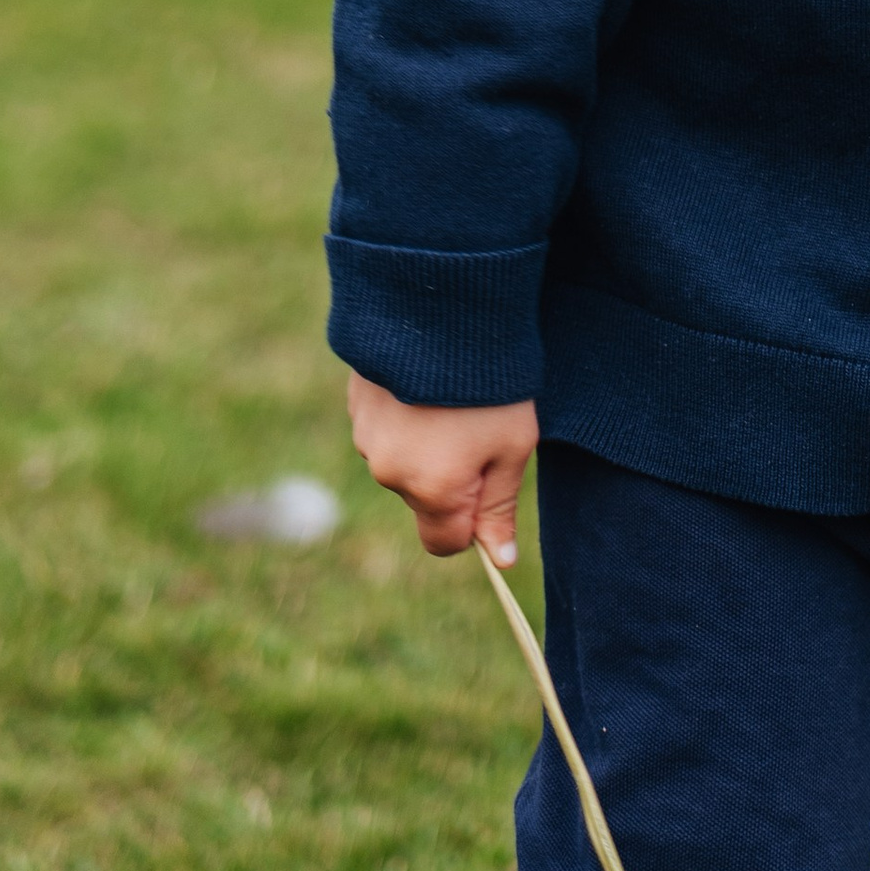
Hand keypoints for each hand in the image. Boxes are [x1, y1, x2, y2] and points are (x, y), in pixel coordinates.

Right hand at [347, 372, 539, 562]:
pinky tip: (425, 384)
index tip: (491, 489)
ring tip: (451, 398)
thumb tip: (501, 561)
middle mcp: (389, 473)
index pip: (445, 543)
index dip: (471, 526)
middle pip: (424, 500)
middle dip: (450, 479)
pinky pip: (385, 430)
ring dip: (425, 445)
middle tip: (479, 428)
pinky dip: (405, 417)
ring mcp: (366, 438)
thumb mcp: (513, 447)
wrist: (443, 309)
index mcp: (432, 490)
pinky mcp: (355, 406)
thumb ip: (500, 508)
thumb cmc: (491, 384)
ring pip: (402, 463)